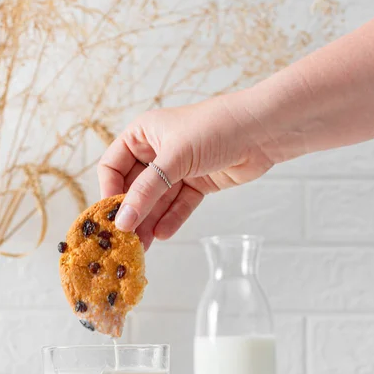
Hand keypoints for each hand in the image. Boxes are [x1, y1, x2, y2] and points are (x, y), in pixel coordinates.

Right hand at [98, 92, 273, 248]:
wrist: (263, 130)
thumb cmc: (216, 127)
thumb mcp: (174, 158)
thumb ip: (147, 191)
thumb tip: (122, 221)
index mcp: (142, 134)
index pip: (112, 167)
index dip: (110, 192)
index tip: (111, 216)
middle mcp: (157, 151)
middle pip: (135, 188)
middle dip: (132, 213)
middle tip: (126, 240)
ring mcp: (179, 169)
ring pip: (157, 201)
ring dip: (150, 223)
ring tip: (142, 246)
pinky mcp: (198, 183)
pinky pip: (179, 206)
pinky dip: (172, 220)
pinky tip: (163, 235)